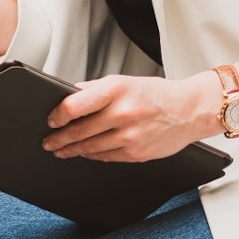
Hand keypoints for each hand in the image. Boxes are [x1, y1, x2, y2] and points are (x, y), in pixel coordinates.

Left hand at [42, 73, 209, 162]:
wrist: (190, 110)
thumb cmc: (157, 94)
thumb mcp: (124, 81)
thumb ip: (95, 89)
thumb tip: (69, 95)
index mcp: (115, 90)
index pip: (75, 106)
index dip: (57, 116)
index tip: (50, 121)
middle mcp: (122, 113)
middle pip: (80, 130)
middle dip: (59, 139)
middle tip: (49, 142)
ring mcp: (130, 135)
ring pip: (91, 147)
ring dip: (72, 150)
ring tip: (61, 150)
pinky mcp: (137, 153)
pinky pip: (107, 157)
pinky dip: (93, 155)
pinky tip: (86, 153)